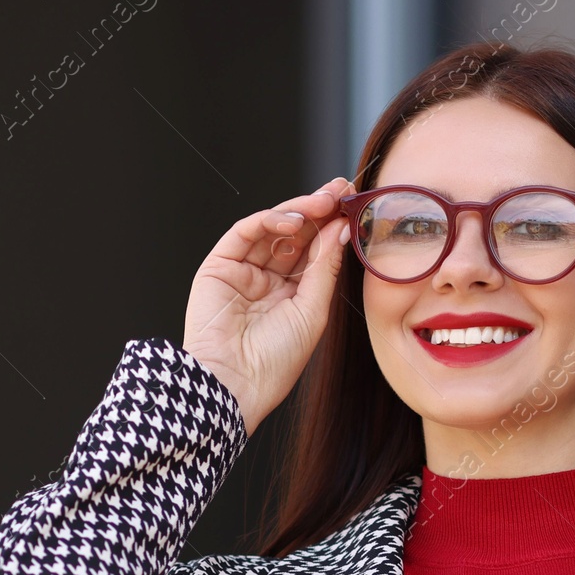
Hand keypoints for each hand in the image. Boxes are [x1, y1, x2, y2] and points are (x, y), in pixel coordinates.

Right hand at [182, 176, 353, 435]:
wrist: (234, 384)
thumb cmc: (275, 361)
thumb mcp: (313, 311)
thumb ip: (325, 267)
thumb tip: (340, 228)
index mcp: (294, 294)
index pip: (315, 250)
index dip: (332, 226)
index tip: (354, 204)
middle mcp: (269, 279)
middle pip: (296, 234)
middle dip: (319, 210)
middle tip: (341, 190)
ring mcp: (243, 271)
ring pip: (272, 228)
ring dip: (299, 211)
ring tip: (324, 201)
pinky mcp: (219, 266)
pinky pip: (245, 233)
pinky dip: (269, 220)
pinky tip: (294, 221)